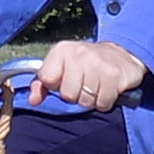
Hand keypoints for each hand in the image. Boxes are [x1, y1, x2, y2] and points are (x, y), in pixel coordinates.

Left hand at [29, 40, 146, 111]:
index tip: (64, 80)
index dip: (56, 85)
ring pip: (86, 101)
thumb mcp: (60, 67)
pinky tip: (107, 89)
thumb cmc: (84, 64)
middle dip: (75, 95)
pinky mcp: (115, 75)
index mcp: (62, 50)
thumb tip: (33, 100)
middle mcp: (79, 54)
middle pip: (67, 95)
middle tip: (84, 84)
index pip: (47, 79)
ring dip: (91, 99)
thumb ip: (41, 84)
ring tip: (96, 86)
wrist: (121, 55)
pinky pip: (103, 103)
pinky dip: (105, 102)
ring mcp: (98, 64)